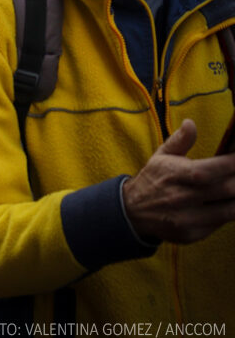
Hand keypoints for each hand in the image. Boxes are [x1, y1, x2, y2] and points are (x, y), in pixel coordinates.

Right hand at [123, 119, 234, 243]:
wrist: (133, 211)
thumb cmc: (153, 179)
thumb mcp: (161, 156)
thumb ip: (179, 140)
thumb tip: (191, 123)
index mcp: (174, 174)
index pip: (210, 170)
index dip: (232, 164)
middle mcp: (181, 197)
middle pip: (227, 190)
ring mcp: (187, 218)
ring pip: (230, 210)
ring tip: (234, 187)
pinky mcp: (192, 234)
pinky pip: (220, 223)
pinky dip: (228, 212)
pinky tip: (227, 202)